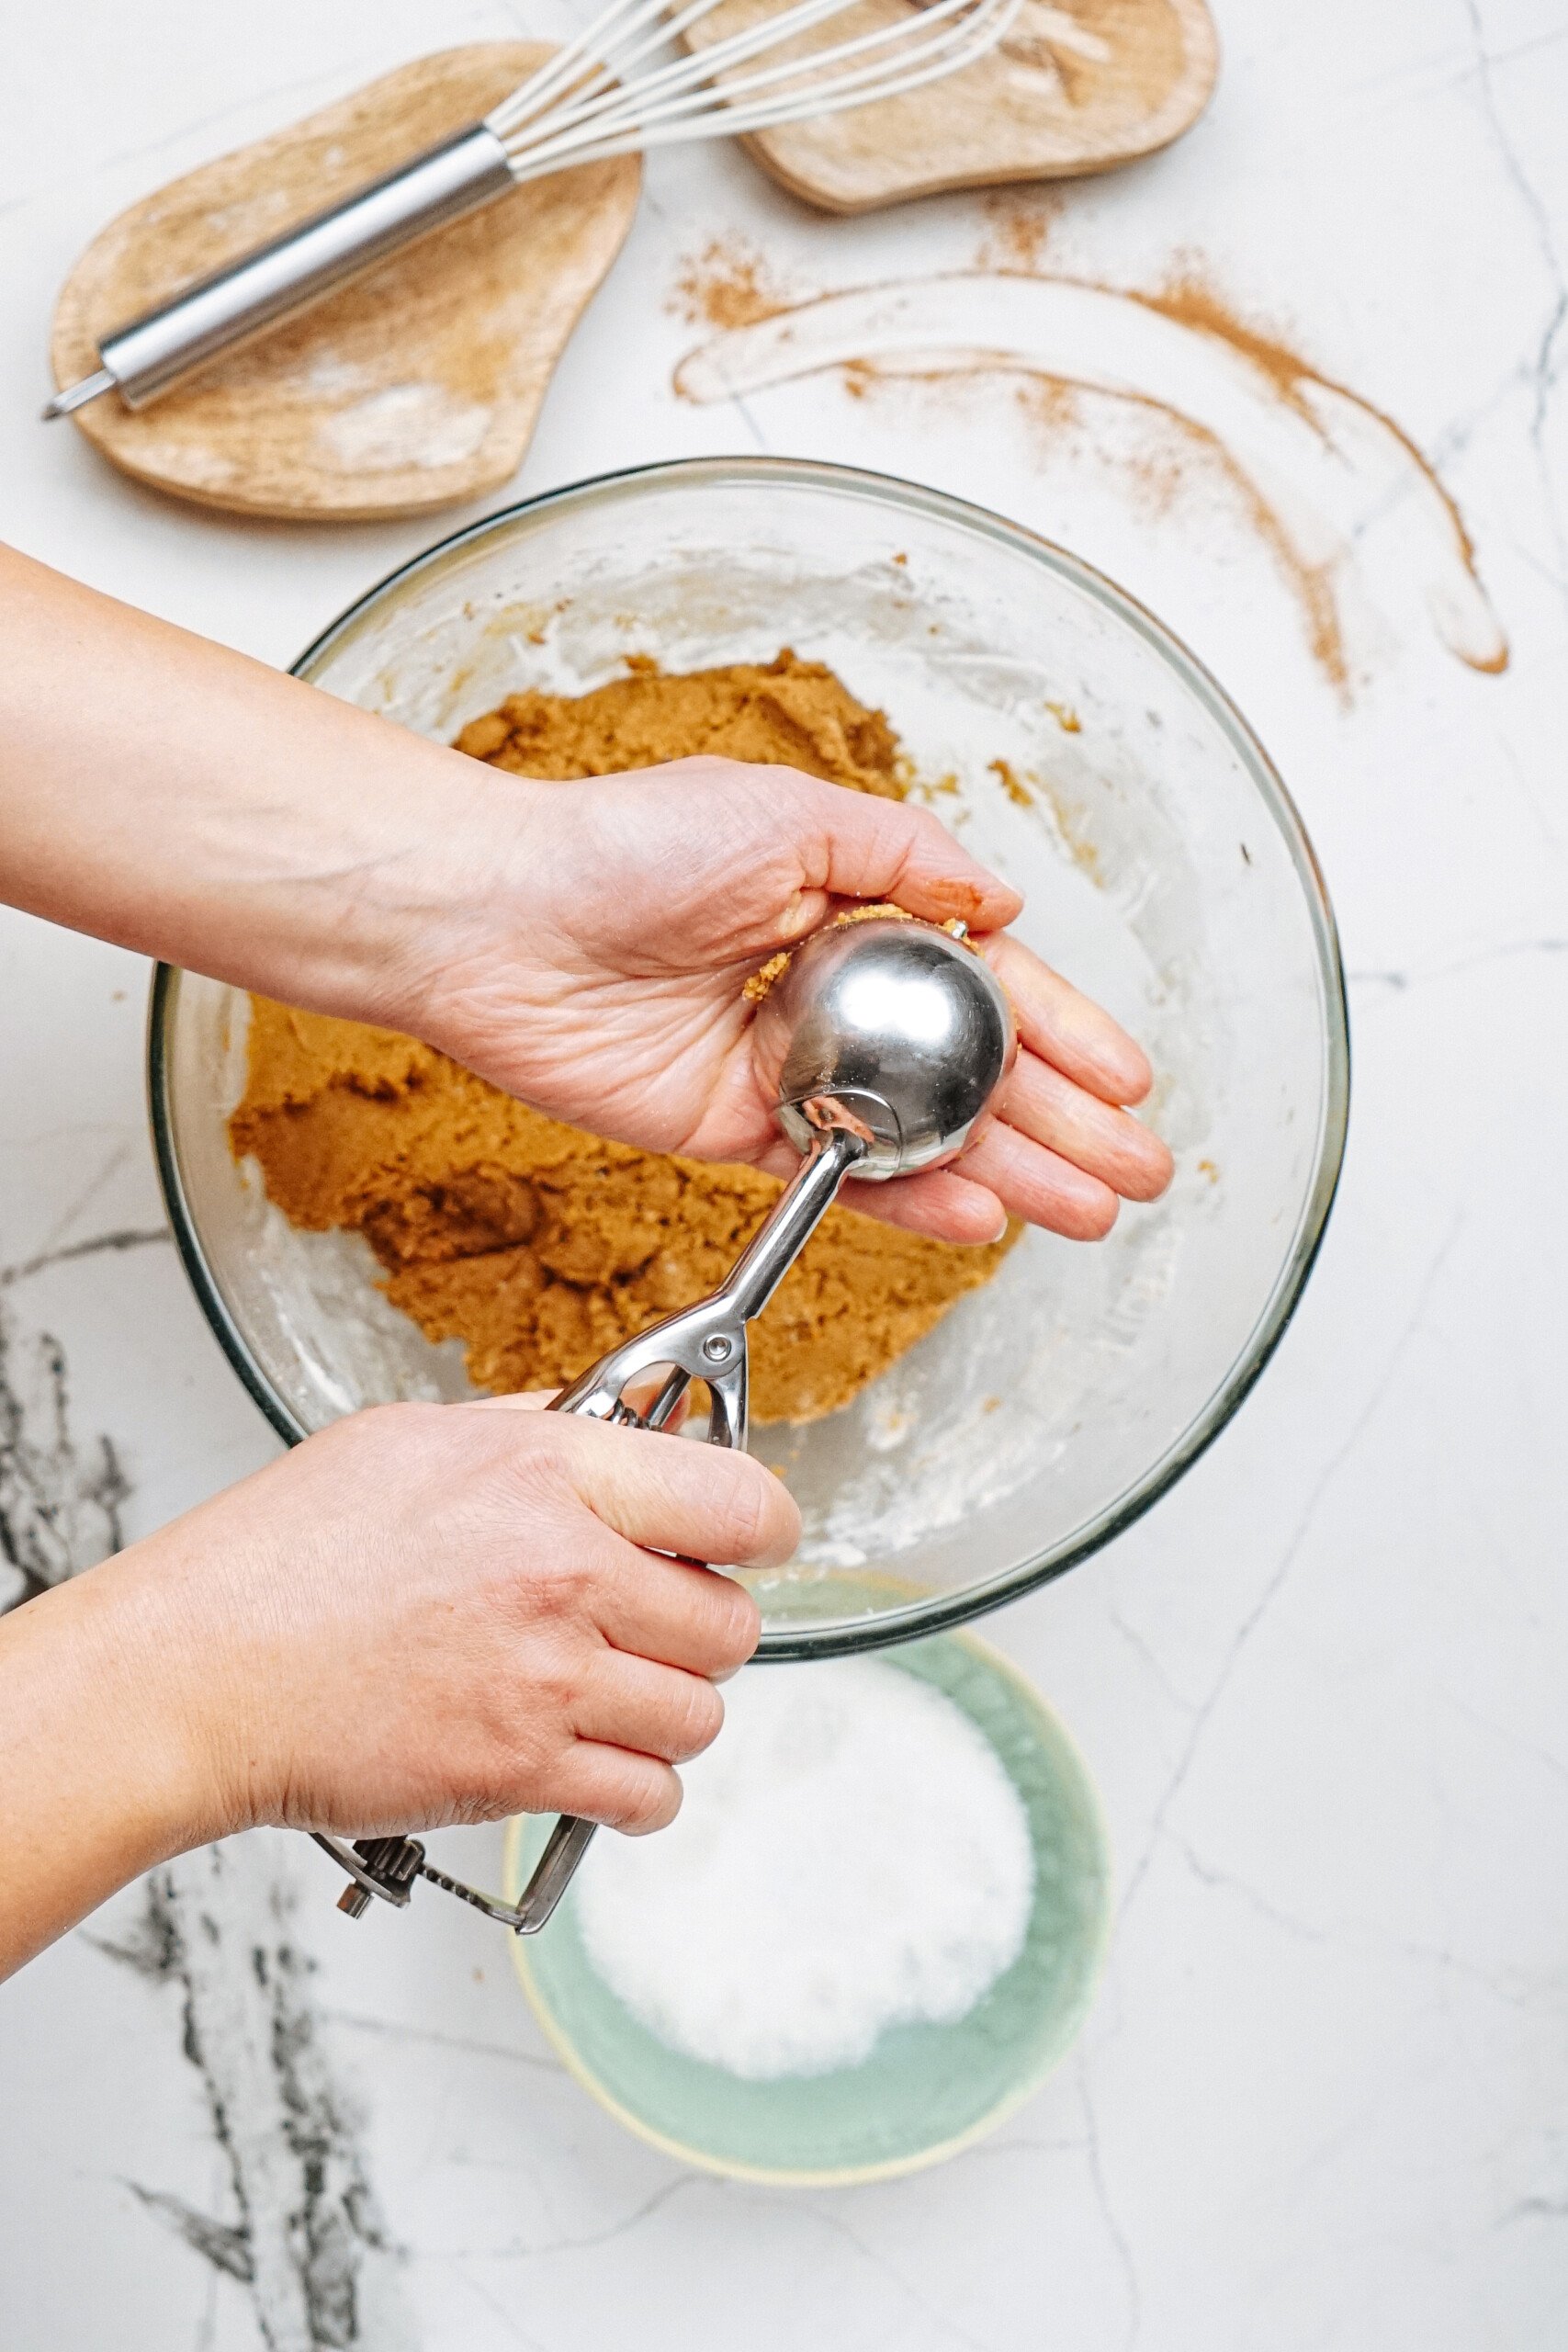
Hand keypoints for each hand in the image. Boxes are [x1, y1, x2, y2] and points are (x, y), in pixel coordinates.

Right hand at [0, 1394, 785, 1974]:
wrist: (194, 1677)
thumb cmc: (278, 1558)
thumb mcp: (409, 1441)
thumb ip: (532, 1430)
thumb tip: (613, 1420)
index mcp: (546, 1475)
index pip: (738, 1500)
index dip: (759, 1525)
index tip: (748, 1538)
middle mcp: (564, 1575)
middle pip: (731, 1622)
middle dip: (701, 1625)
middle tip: (650, 1621)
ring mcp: (549, 1682)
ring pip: (700, 1714)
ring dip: (669, 1708)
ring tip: (608, 1691)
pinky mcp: (520, 1773)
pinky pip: (648, 1797)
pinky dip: (636, 1789)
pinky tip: (595, 1759)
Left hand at [408, 757, 1174, 1245]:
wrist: (498, 919)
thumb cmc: (622, 845)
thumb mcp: (789, 815)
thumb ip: (906, 857)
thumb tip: (1000, 904)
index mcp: (850, 912)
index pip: (982, 985)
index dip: (1061, 1031)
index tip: (1125, 1078)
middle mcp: (825, 994)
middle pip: (967, 1072)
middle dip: (1061, 1122)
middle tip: (1133, 1172)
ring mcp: (783, 1068)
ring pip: (918, 1133)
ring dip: (1008, 1173)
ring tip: (1085, 1212)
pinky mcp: (729, 1129)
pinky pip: (836, 1176)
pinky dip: (907, 1200)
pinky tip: (978, 1216)